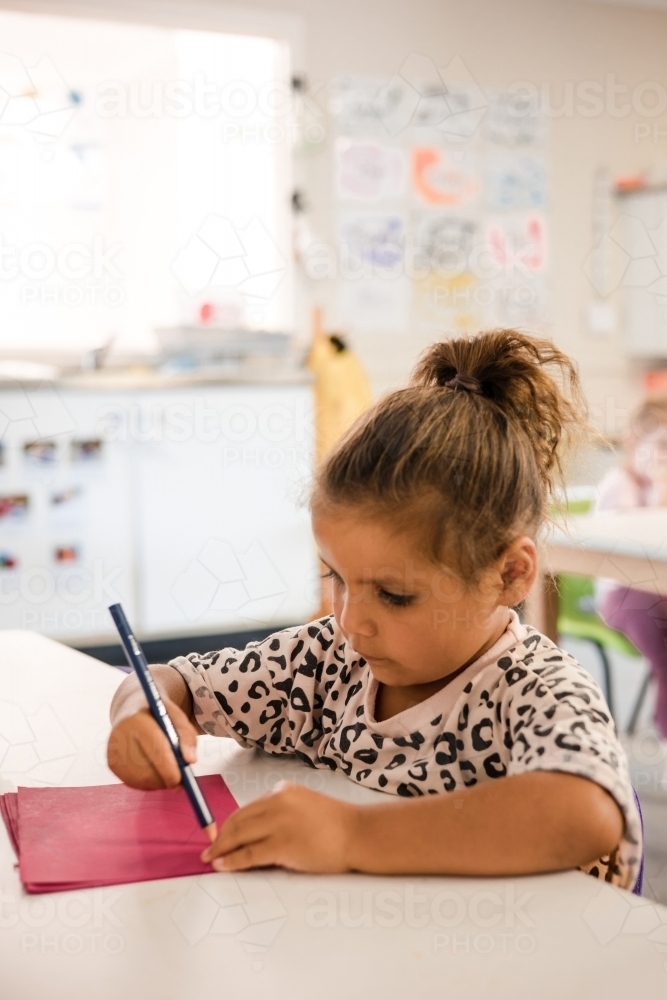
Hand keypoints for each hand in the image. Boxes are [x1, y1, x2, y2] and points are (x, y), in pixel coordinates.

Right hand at [107, 700, 197, 789]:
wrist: (133, 709)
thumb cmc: (160, 714)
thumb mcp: (177, 717)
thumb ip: (187, 736)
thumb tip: (190, 761)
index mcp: (138, 719)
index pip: (156, 749)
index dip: (170, 768)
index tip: (183, 780)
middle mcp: (120, 735)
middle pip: (146, 770)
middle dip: (165, 779)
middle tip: (180, 783)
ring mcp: (113, 751)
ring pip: (140, 780)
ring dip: (158, 782)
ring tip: (168, 770)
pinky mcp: (111, 763)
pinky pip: (133, 783)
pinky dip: (148, 782)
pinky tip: (154, 770)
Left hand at [201, 782, 358, 872]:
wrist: (358, 833)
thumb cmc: (335, 824)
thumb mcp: (303, 806)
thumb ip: (279, 813)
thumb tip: (252, 832)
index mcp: (282, 791)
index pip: (247, 808)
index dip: (230, 824)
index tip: (220, 835)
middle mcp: (278, 802)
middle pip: (239, 820)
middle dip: (221, 836)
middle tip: (208, 848)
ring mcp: (280, 823)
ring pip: (240, 836)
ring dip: (222, 848)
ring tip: (211, 858)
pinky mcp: (283, 844)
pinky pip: (249, 853)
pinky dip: (232, 860)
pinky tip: (223, 865)